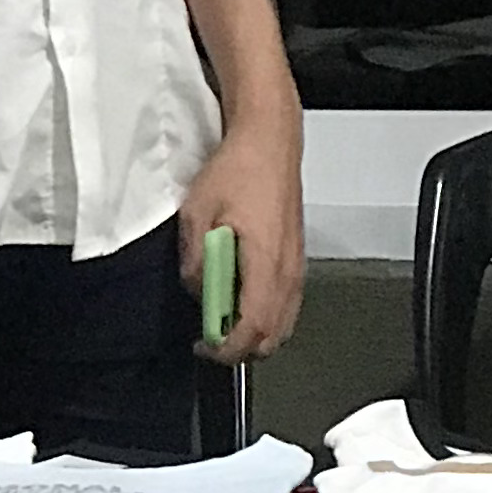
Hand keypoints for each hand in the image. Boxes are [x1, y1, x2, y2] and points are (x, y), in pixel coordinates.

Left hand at [179, 115, 305, 362]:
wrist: (269, 143)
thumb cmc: (238, 170)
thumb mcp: (197, 214)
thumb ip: (195, 262)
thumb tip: (198, 290)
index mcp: (265, 263)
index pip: (252, 329)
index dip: (226, 349)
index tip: (204, 346)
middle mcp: (287, 272)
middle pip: (272, 338)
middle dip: (240, 348)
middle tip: (210, 334)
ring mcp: (296, 268)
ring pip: (283, 325)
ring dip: (253, 332)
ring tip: (223, 313)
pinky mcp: (296, 260)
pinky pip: (286, 305)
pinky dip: (264, 314)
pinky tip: (240, 293)